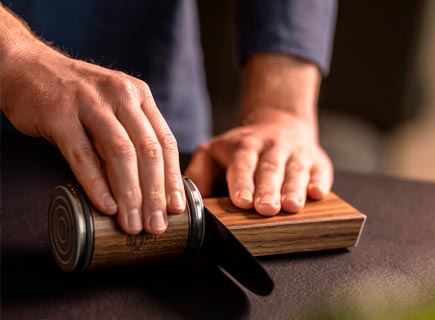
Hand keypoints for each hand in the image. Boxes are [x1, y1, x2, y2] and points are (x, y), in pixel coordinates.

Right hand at [0, 6, 184, 234]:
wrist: (29, 69)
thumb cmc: (76, 98)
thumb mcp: (112, 108)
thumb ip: (130, 138)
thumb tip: (148, 187)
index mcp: (139, 96)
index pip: (165, 142)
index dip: (172, 178)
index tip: (176, 208)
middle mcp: (121, 95)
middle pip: (148, 150)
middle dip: (155, 194)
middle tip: (156, 225)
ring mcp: (90, 103)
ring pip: (121, 153)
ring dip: (130, 194)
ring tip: (132, 223)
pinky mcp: (60, 115)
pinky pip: (83, 156)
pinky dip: (97, 185)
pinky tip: (107, 206)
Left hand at [185, 109, 332, 214]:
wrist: (278, 124)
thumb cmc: (241, 147)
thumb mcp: (213, 152)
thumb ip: (199, 174)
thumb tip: (188, 202)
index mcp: (244, 146)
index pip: (242, 164)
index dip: (242, 182)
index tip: (242, 201)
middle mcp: (272, 147)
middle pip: (270, 169)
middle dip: (268, 189)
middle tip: (266, 209)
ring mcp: (296, 153)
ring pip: (295, 170)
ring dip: (294, 189)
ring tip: (291, 206)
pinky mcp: (317, 160)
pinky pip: (321, 171)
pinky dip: (320, 181)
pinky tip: (318, 193)